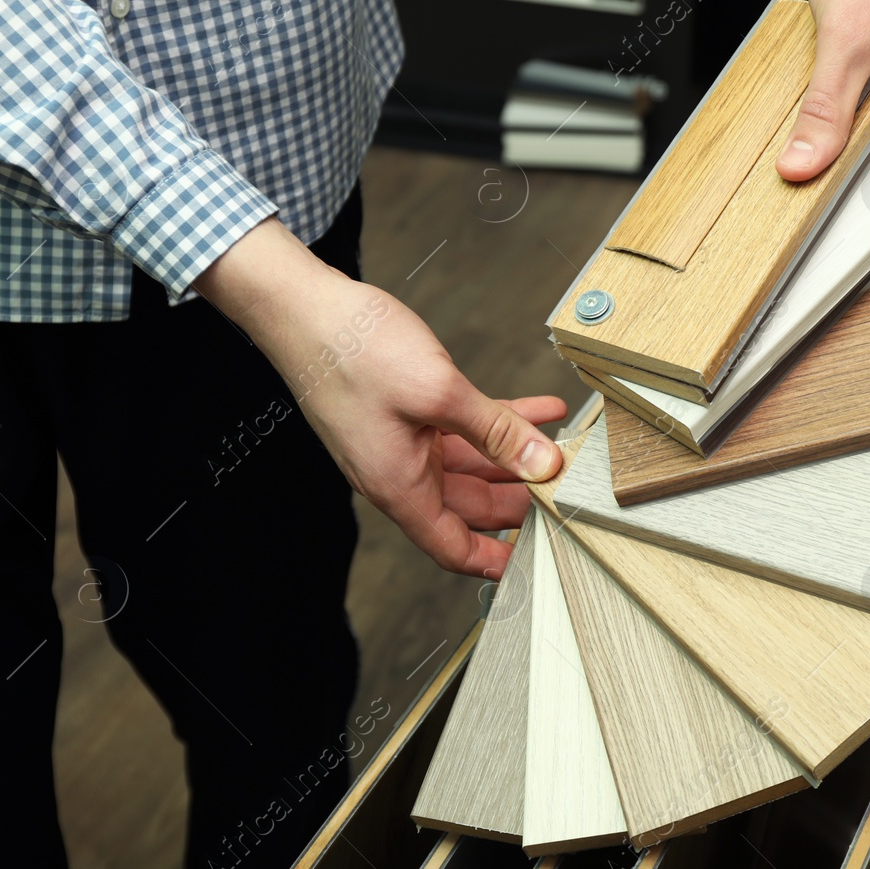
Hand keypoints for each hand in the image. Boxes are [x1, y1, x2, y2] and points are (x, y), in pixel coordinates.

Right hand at [196, 218, 562, 578]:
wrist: (302, 307)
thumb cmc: (350, 349)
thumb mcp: (439, 392)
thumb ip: (495, 432)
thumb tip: (542, 465)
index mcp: (398, 485)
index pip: (452, 546)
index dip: (495, 561)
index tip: (536, 559)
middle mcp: (398, 472)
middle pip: (469, 506)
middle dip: (519, 500)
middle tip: (567, 492)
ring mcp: (401, 442)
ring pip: (471, 465)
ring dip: (516, 455)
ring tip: (563, 446)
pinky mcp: (405, 413)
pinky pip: (461, 430)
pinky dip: (499, 422)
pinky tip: (541, 411)